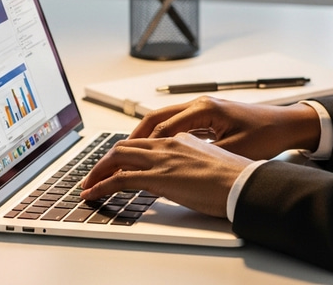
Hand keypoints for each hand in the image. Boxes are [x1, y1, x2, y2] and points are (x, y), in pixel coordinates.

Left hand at [79, 132, 248, 216]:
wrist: (244, 181)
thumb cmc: (235, 175)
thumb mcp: (210, 161)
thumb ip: (192, 162)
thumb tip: (183, 173)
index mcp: (182, 137)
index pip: (146, 140)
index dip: (127, 151)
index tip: (117, 163)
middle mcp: (169, 143)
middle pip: (126, 145)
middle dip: (106, 159)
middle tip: (94, 173)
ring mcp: (162, 158)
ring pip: (118, 157)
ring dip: (99, 170)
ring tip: (88, 184)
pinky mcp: (159, 176)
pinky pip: (120, 179)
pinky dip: (102, 186)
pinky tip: (93, 194)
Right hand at [129, 96, 320, 159]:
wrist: (287, 124)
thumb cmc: (265, 135)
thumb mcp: (231, 151)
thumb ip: (199, 157)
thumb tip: (170, 167)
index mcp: (203, 109)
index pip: (161, 129)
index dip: (139, 149)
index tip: (121, 164)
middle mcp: (199, 103)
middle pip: (155, 119)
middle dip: (132, 139)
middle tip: (112, 159)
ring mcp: (203, 107)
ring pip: (163, 119)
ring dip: (144, 136)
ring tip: (125, 155)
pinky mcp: (208, 114)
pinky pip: (175, 122)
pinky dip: (160, 135)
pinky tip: (154, 150)